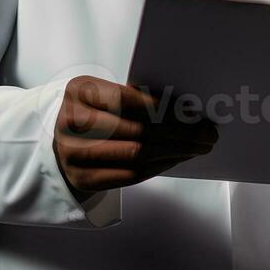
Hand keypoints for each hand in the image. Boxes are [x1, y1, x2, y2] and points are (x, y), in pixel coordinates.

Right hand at [53, 75, 217, 196]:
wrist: (62, 142)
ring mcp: (73, 153)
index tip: (193, 112)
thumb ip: (135, 97)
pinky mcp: (82, 179)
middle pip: (136, 129)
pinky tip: (177, 159)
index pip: (127, 99)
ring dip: (175, 151)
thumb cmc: (94, 113)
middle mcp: (71, 121)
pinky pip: (130, 175)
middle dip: (180, 132)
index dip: (163, 107)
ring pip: (136, 154)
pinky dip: (160, 166)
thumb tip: (186, 108)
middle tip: (207, 133)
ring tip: (198, 147)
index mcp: (79, 90)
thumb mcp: (105, 95)